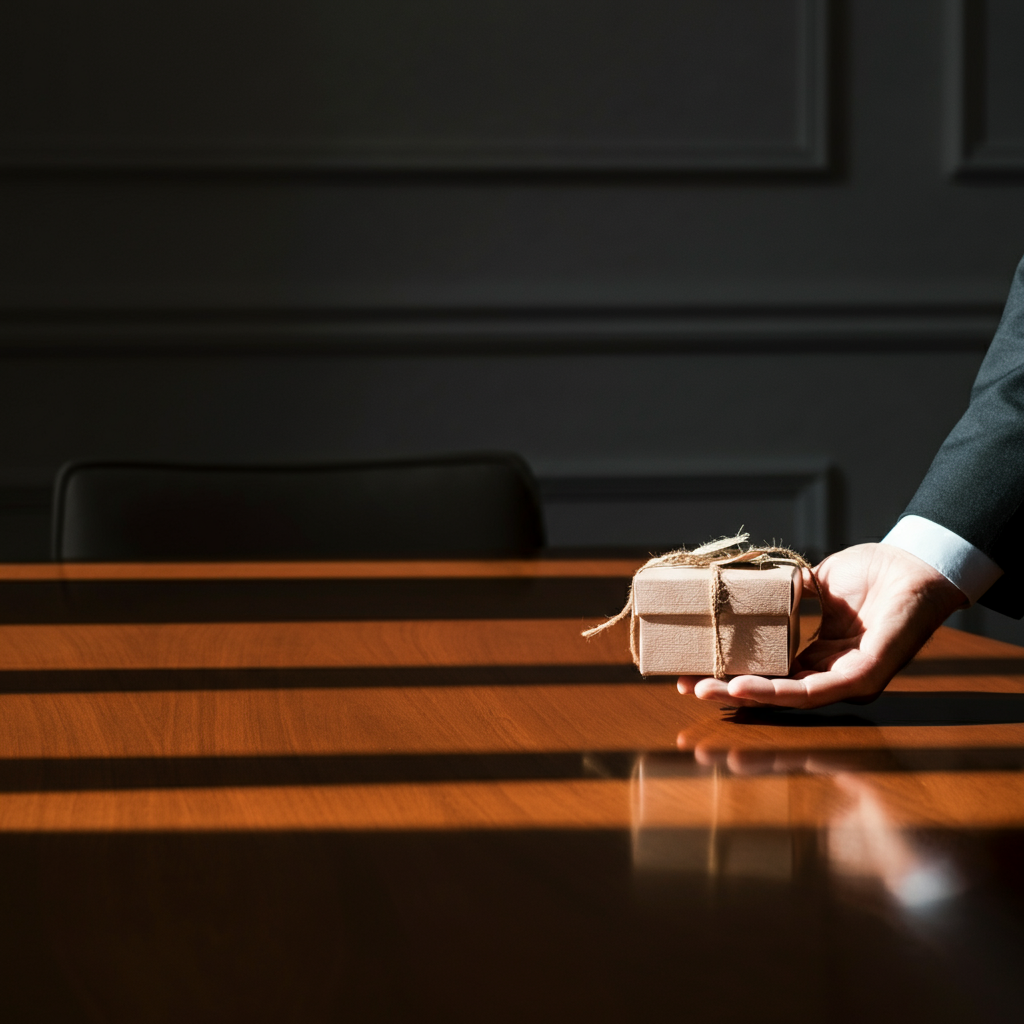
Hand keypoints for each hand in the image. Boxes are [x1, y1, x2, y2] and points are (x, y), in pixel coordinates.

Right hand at [677, 543, 966, 708]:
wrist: (914, 562)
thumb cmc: (873, 573)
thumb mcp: (817, 584)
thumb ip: (787, 595)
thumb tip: (747, 588)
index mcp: (819, 657)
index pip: (769, 674)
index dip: (730, 673)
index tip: (693, 668)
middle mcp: (832, 675)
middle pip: (771, 692)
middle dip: (725, 691)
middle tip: (686, 686)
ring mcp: (848, 680)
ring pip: (788, 698)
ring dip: (743, 696)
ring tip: (705, 688)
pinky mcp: (864, 675)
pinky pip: (814, 691)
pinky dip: (776, 691)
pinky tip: (743, 685)